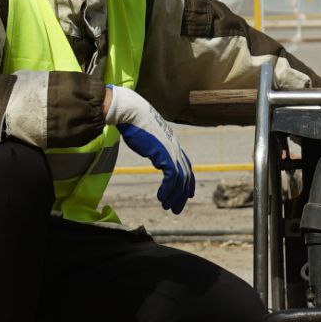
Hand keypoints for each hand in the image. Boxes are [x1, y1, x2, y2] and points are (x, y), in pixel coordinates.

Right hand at [104, 85, 194, 213]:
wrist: (131, 112)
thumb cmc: (135, 122)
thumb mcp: (148, 136)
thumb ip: (154, 144)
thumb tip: (151, 148)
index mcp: (173, 144)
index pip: (187, 166)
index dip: (189, 182)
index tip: (188, 194)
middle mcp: (176, 148)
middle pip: (187, 176)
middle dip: (182, 194)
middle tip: (176, 209)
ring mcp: (172, 151)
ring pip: (181, 179)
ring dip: (174, 195)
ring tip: (167, 206)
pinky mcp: (165, 154)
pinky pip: (172, 177)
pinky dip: (168, 189)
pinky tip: (161, 197)